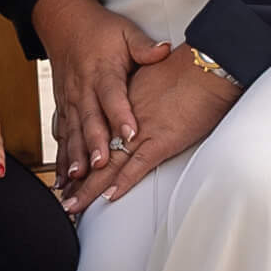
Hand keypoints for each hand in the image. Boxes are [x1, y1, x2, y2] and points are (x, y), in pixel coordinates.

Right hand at [32, 0, 174, 186]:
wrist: (65, 25)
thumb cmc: (101, 30)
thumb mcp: (126, 32)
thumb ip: (144, 46)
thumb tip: (164, 50)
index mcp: (103, 71)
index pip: (113, 95)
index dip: (121, 115)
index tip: (131, 133)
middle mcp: (84, 88)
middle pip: (90, 119)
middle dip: (95, 144)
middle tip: (101, 165)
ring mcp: (71, 100)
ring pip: (73, 132)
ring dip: (75, 155)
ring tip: (78, 177)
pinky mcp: (63, 108)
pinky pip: (62, 135)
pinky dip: (62, 157)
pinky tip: (63, 177)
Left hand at [61, 49, 240, 213]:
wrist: (207, 65)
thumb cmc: (188, 68)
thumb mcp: (155, 75)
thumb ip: (143, 91)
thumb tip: (140, 105)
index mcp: (124, 102)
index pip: (98, 135)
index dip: (83, 155)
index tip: (72, 170)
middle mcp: (127, 119)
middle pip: (97, 154)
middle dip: (79, 179)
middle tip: (64, 198)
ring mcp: (143, 131)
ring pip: (110, 165)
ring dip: (90, 188)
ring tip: (74, 205)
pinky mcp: (162, 140)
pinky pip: (138, 165)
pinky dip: (123, 182)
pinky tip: (110, 196)